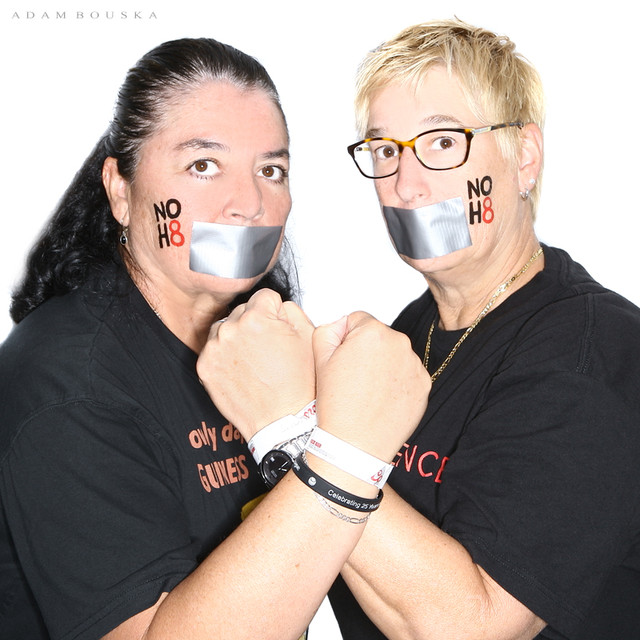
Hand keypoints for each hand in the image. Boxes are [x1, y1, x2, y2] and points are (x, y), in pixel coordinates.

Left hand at [197, 289, 314, 439]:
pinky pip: (213, 349)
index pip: (264, 296)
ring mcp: (214, 350)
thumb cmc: (297, 384)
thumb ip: (291, 310)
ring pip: (225, 328)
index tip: (278, 327)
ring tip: (254, 359)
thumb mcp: (309, 337)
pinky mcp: (205, 367)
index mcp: (256, 319)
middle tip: (268, 348)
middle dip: (255, 324)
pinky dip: (225, 356)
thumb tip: (278, 306)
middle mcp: (231, 330)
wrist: (282, 421)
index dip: (275, 311)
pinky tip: (242, 369)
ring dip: (237, 337)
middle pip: (243, 311)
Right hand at [312, 312, 430, 461]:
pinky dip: (396, 382)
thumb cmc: (337, 405)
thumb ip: (329, 329)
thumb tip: (342, 324)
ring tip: (368, 390)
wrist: (356, 444)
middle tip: (353, 378)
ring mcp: (415, 364)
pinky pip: (407, 373)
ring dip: (383, 365)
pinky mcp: (424, 384)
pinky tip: (382, 398)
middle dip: (366, 351)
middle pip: (378, 336)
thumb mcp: (319, 358)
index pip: (358, 320)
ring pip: (394, 354)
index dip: (345, 340)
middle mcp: (399, 343)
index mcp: (373, 332)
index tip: (343, 361)